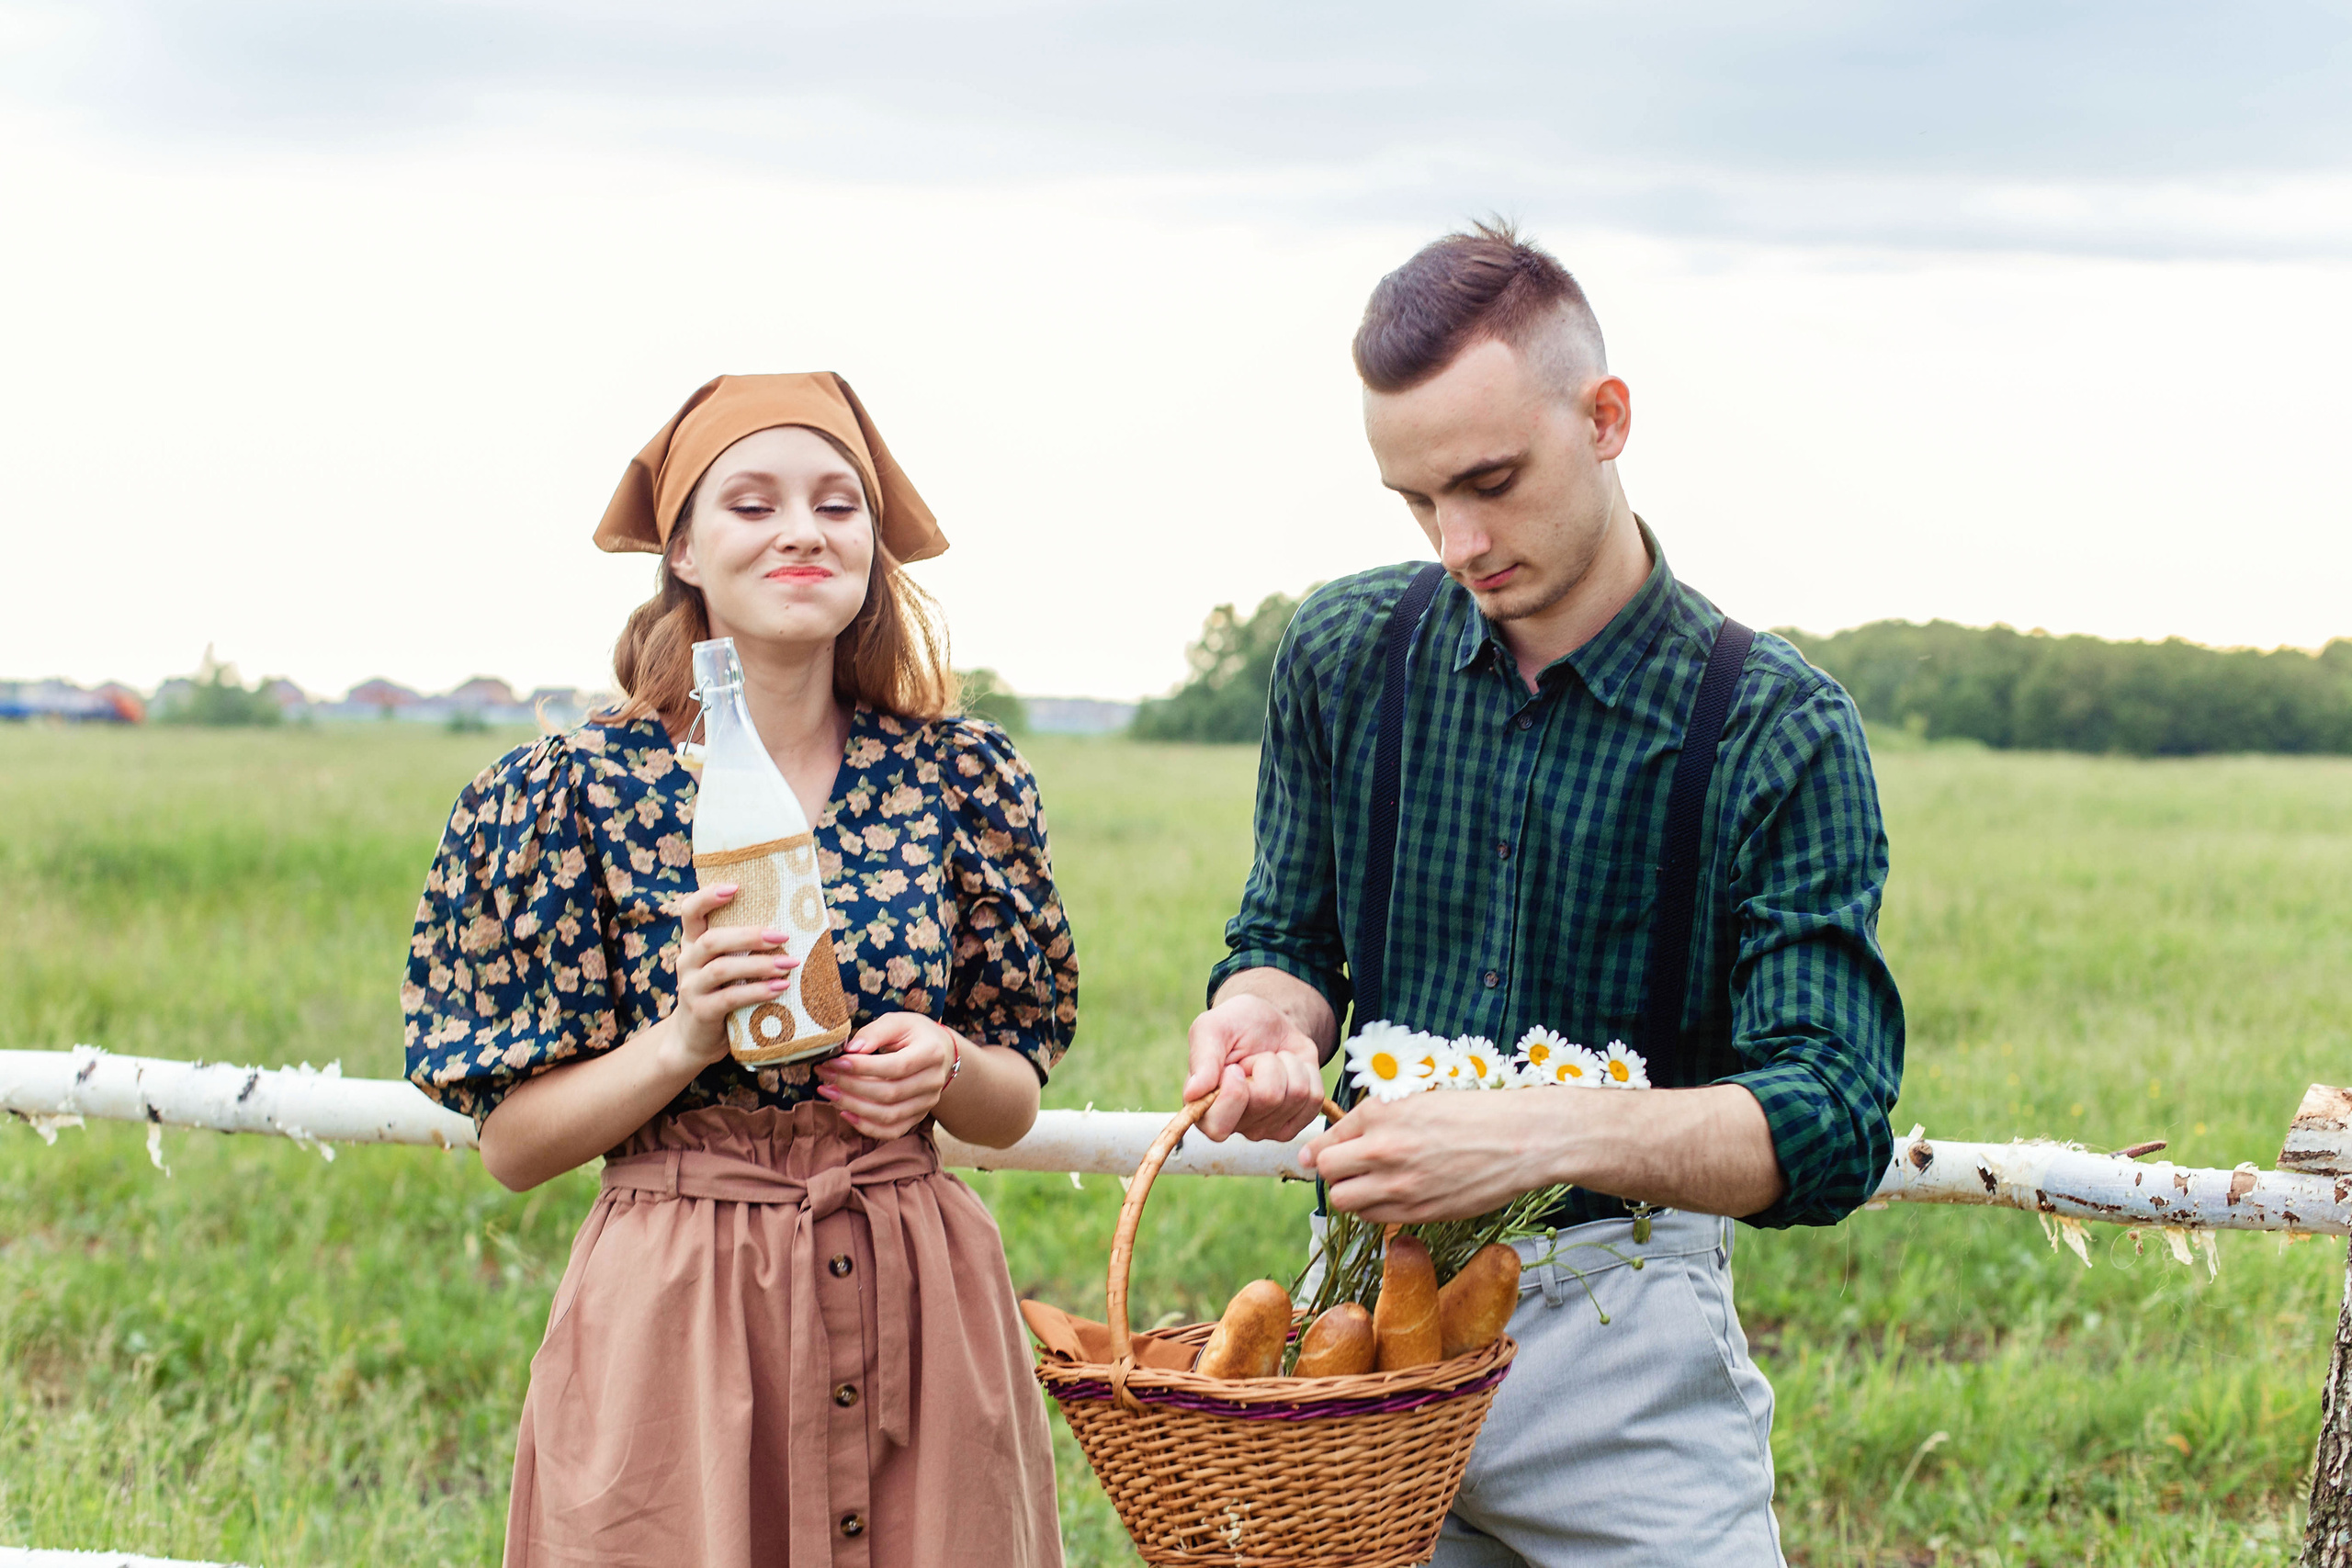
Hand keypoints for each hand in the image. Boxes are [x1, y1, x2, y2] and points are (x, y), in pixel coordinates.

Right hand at [668, 884, 798, 1069]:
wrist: (694, 1040)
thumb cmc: (720, 994)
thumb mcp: (725, 967)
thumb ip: (742, 948)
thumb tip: (793, 926)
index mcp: (693, 943)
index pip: (690, 911)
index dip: (708, 896)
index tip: (736, 886)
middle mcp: (687, 961)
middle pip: (713, 939)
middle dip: (750, 935)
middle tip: (783, 936)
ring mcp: (691, 987)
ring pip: (722, 968)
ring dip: (759, 964)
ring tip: (789, 964)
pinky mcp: (701, 1012)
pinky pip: (729, 998)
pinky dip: (757, 991)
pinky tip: (780, 988)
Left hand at [815, 1013, 959, 1140]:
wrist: (940, 1052)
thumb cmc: (914, 1033)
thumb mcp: (897, 1022)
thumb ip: (875, 1032)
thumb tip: (851, 1050)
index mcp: (931, 1053)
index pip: (895, 1066)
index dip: (863, 1067)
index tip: (836, 1061)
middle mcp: (933, 1082)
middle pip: (890, 1093)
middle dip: (851, 1086)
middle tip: (825, 1075)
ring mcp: (927, 1103)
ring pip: (888, 1115)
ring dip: (853, 1107)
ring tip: (828, 1092)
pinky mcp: (918, 1117)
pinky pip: (892, 1131)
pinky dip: (867, 1127)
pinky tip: (845, 1113)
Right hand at [1182, 992, 1326, 1142]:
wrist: (1267, 1024)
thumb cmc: (1234, 1026)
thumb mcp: (1212, 1028)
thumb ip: (1201, 1059)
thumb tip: (1193, 1093)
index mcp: (1205, 1109)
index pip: (1219, 1127)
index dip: (1234, 1094)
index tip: (1234, 1067)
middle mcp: (1237, 1126)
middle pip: (1269, 1098)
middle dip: (1266, 1063)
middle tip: (1253, 1058)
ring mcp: (1268, 1127)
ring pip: (1297, 1094)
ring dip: (1287, 1064)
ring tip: (1270, 1059)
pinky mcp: (1296, 1121)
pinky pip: (1315, 1097)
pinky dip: (1306, 1071)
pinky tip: (1288, 1068)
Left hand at [1301, 1090, 1571, 1222]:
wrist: (1518, 1139)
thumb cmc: (1471, 1114)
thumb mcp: (1415, 1100)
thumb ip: (1374, 1120)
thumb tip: (1334, 1140)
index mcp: (1379, 1113)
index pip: (1325, 1141)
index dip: (1320, 1150)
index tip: (1322, 1155)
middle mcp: (1381, 1149)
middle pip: (1327, 1172)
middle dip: (1332, 1171)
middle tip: (1347, 1169)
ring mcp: (1398, 1184)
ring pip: (1343, 1200)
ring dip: (1350, 1193)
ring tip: (1370, 1183)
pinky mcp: (1417, 1211)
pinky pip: (1372, 1217)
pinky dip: (1373, 1209)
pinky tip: (1392, 1195)